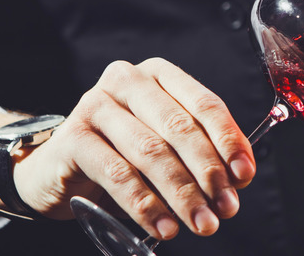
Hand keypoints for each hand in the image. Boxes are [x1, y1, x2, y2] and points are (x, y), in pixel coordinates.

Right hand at [12, 58, 255, 239]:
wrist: (59, 169)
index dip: (229, 141)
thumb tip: (240, 177)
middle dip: (209, 173)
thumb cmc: (125, 153)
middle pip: (180, 128)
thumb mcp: (169, 146)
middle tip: (227, 208)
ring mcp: (96, 105)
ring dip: (183, 194)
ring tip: (202, 224)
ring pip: (152, 153)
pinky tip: (164, 228)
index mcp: (160, 75)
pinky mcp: (72, 137)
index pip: (205, 104)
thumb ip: (206, 153)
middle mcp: (128, 81)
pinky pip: (118, 175)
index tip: (244, 175)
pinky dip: (146, 206)